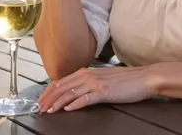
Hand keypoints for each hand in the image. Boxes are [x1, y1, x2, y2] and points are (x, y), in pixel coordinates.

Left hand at [37, 66, 158, 112]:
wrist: (143, 78)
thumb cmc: (125, 80)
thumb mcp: (103, 78)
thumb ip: (88, 82)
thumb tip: (74, 91)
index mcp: (87, 71)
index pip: (61, 81)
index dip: (48, 92)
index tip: (40, 101)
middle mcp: (89, 75)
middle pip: (62, 86)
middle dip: (48, 98)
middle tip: (38, 108)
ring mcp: (96, 83)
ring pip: (71, 92)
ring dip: (57, 102)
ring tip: (48, 111)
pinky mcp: (104, 92)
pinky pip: (86, 98)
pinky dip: (75, 104)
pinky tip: (68, 109)